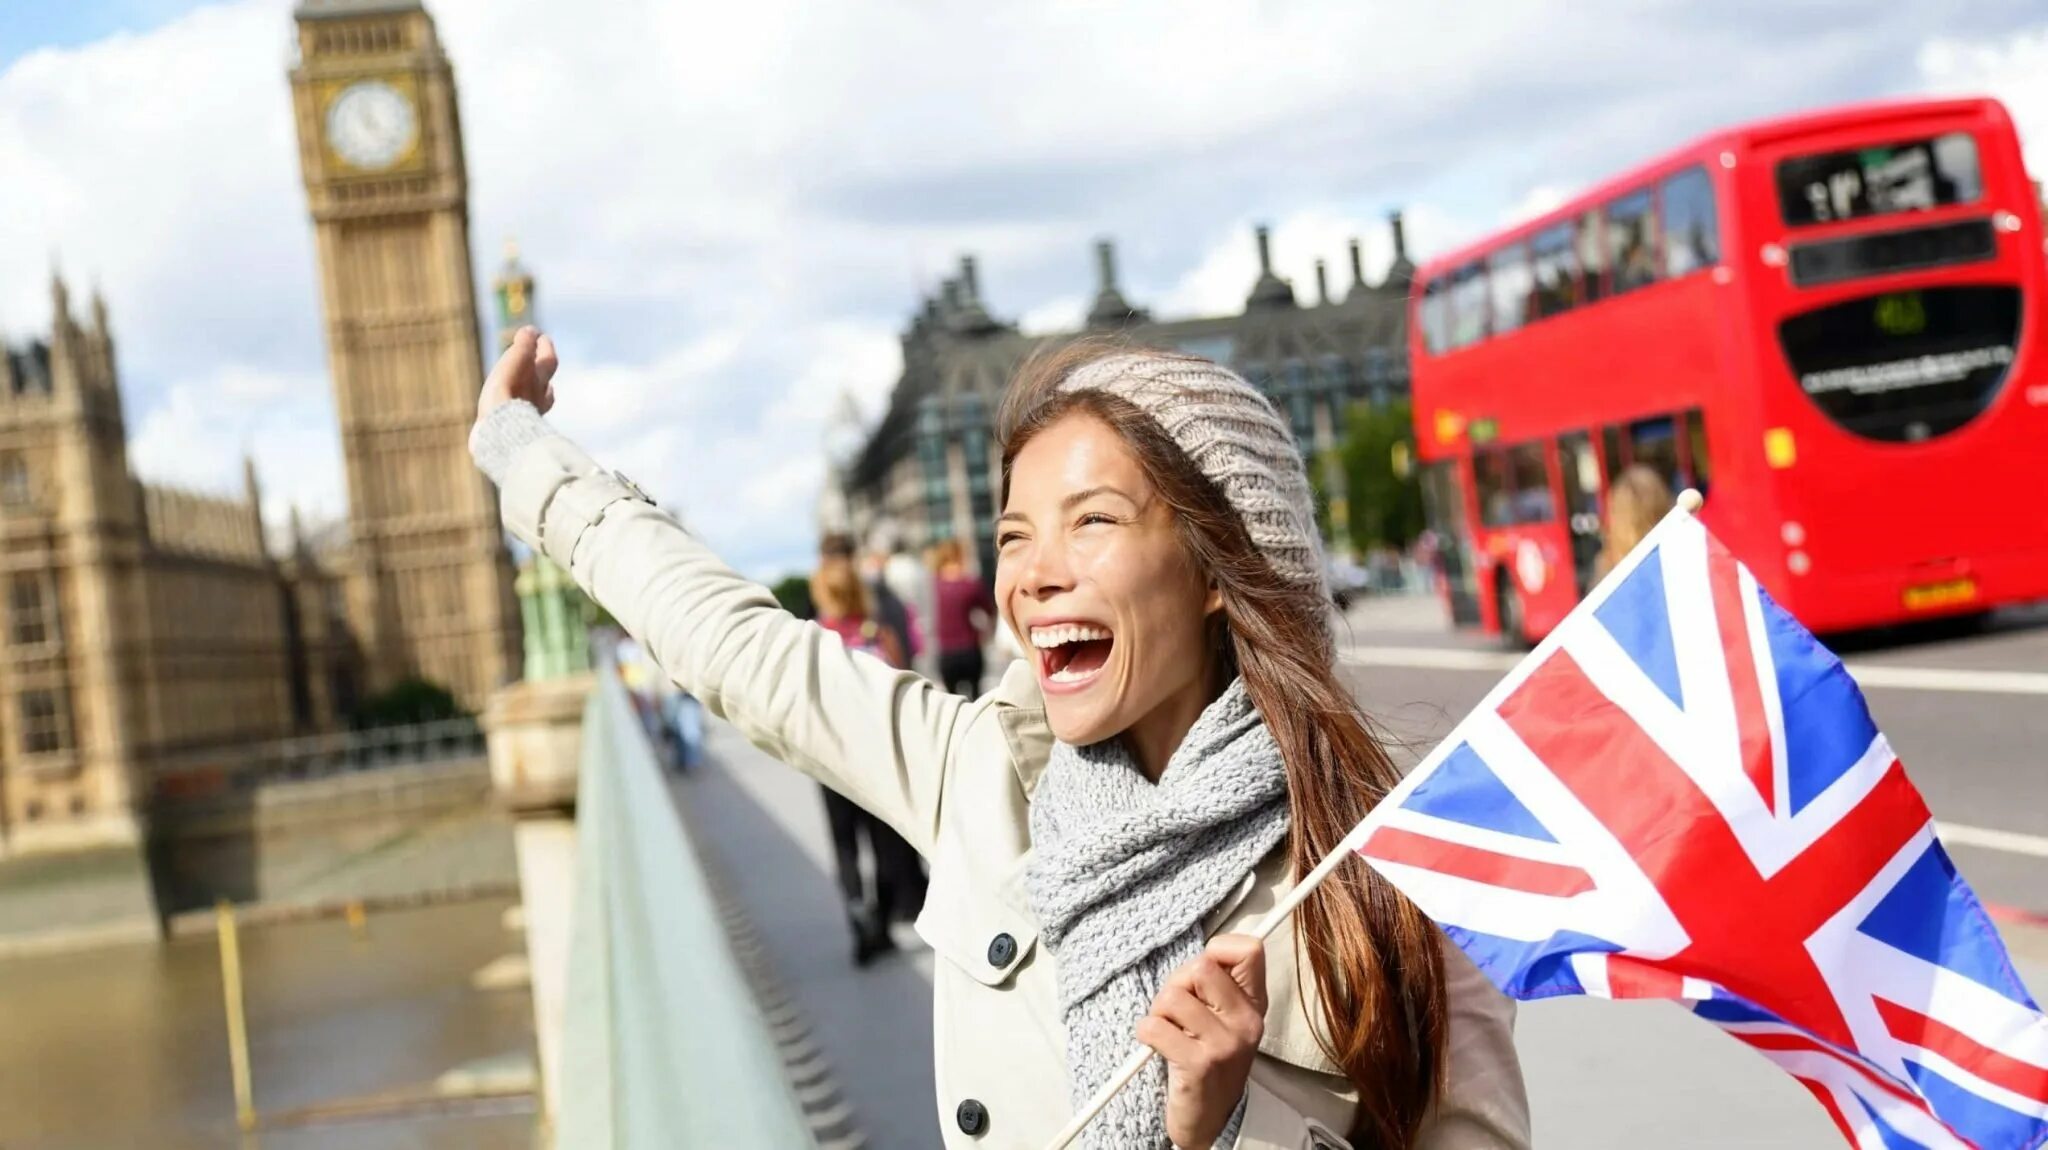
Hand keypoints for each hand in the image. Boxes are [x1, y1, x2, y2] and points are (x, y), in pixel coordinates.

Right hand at [477, 325, 558, 421]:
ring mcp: (528, 416)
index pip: (548, 358)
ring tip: (532, 388)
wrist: (501, 429)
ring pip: (538, 401)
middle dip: (542, 371)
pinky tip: (511, 409)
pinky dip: (517, 407)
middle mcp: (539, 398)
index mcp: (541, 379)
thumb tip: (531, 331)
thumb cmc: (509, 391)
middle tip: (539, 363)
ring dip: (535, 391)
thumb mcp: (518, 358)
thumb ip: (525, 344)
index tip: (542, 337)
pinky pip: (519, 415)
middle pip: (546, 382)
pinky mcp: (514, 429)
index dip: (545, 347)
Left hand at [1135, 933, 1265, 1148]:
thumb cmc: (1207, 1056)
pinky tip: (1158, 1048)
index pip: (1249, 949)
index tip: (1202, 976)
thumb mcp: (1224, 1017)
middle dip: (1176, 984)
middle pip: (1200, 966)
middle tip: (1177, 1012)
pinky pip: (1154, 1026)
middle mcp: (1246, 1021)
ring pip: (1172, 996)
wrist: (1209, 1117)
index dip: (1216, 950)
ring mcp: (1225, 1043)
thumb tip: (1201, 953)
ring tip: (1169, 1032)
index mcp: (1254, 1003)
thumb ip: (1215, 982)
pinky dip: (1146, 1034)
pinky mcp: (1199, 1064)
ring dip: (1158, 1012)